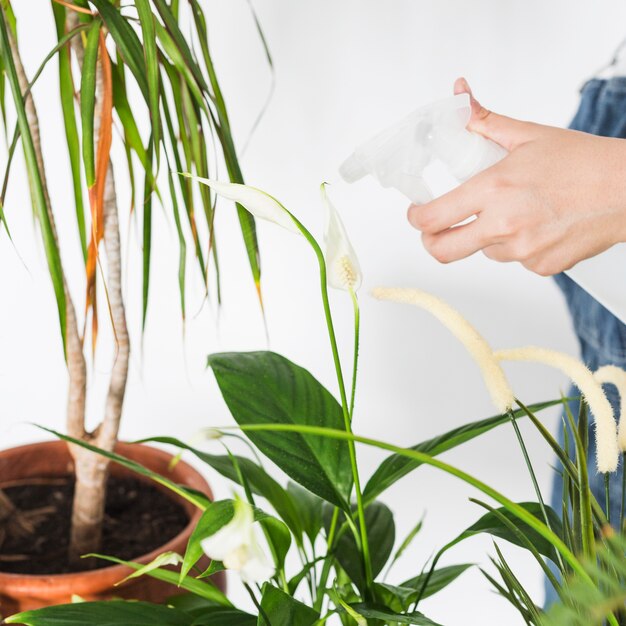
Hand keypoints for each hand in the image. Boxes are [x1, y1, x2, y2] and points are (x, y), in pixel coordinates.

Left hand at [407, 78, 625, 275]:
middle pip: (443, 251)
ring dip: (486, 236)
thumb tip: (460, 95)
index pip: (431, 218)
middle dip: (433, 240)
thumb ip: (483, 120)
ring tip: (516, 211)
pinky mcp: (541, 267)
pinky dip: (515, 245)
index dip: (415, 218)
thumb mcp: (527, 136)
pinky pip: (513, 259)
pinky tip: (537, 224)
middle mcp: (504, 225)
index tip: (416, 212)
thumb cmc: (583, 162)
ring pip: (483, 251)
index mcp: (494, 190)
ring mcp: (523, 251)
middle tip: (437, 228)